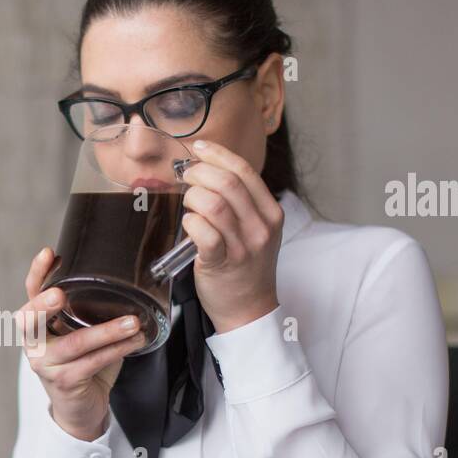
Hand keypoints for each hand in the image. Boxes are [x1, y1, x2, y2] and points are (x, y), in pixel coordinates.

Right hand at [14, 247, 147, 440]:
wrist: (80, 409)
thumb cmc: (83, 365)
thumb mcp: (82, 333)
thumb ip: (91, 311)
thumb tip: (130, 280)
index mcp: (36, 325)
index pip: (30, 294)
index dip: (37, 273)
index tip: (48, 253)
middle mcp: (34, 344)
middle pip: (29, 319)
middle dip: (43, 304)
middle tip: (60, 294)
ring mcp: (46, 364)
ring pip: (75, 343)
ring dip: (108, 331)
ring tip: (133, 321)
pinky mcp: (65, 382)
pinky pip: (93, 362)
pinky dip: (118, 349)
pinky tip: (135, 341)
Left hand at [178, 140, 283, 332]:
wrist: (249, 309)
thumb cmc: (245, 266)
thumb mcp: (255, 229)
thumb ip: (240, 202)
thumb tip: (209, 170)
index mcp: (270, 212)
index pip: (244, 171)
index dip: (218, 154)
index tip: (200, 148)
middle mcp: (261, 227)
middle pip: (227, 182)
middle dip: (199, 173)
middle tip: (187, 178)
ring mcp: (243, 245)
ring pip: (213, 203)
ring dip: (193, 197)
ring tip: (189, 204)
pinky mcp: (222, 262)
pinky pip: (202, 232)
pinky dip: (190, 222)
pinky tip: (189, 224)